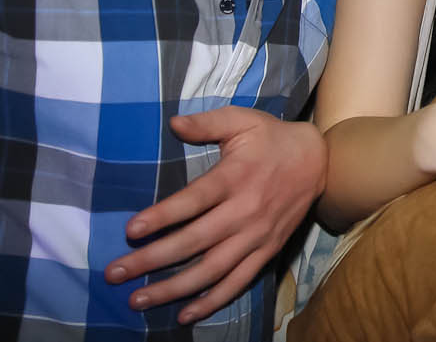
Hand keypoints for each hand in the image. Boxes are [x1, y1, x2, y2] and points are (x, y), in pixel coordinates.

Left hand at [105, 107, 327, 323]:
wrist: (321, 160)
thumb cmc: (272, 138)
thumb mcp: (242, 120)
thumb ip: (207, 122)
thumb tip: (173, 123)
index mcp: (236, 177)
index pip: (195, 200)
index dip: (163, 216)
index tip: (131, 230)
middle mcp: (246, 211)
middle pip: (195, 241)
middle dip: (152, 260)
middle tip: (114, 274)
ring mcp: (257, 235)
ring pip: (212, 269)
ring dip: (174, 288)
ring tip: (138, 300)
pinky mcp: (268, 251)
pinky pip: (239, 282)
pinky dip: (213, 301)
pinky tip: (184, 314)